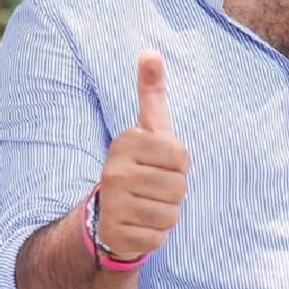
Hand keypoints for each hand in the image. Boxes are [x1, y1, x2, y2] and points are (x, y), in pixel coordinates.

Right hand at [96, 51, 188, 259]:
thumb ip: (151, 91)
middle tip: (153, 188)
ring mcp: (113, 203)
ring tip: (146, 206)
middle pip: (179, 187)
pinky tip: (139, 224)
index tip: (159, 164)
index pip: (181, 155)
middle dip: (173, 192)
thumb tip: (150, 52)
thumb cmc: (138, 165)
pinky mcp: (117, 233)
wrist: (107, 213)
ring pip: (171, 213)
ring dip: (165, 214)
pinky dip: (155, 234)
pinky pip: (159, 237)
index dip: (178, 164)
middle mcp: (114, 171)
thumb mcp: (146, 128)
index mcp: (126, 142)